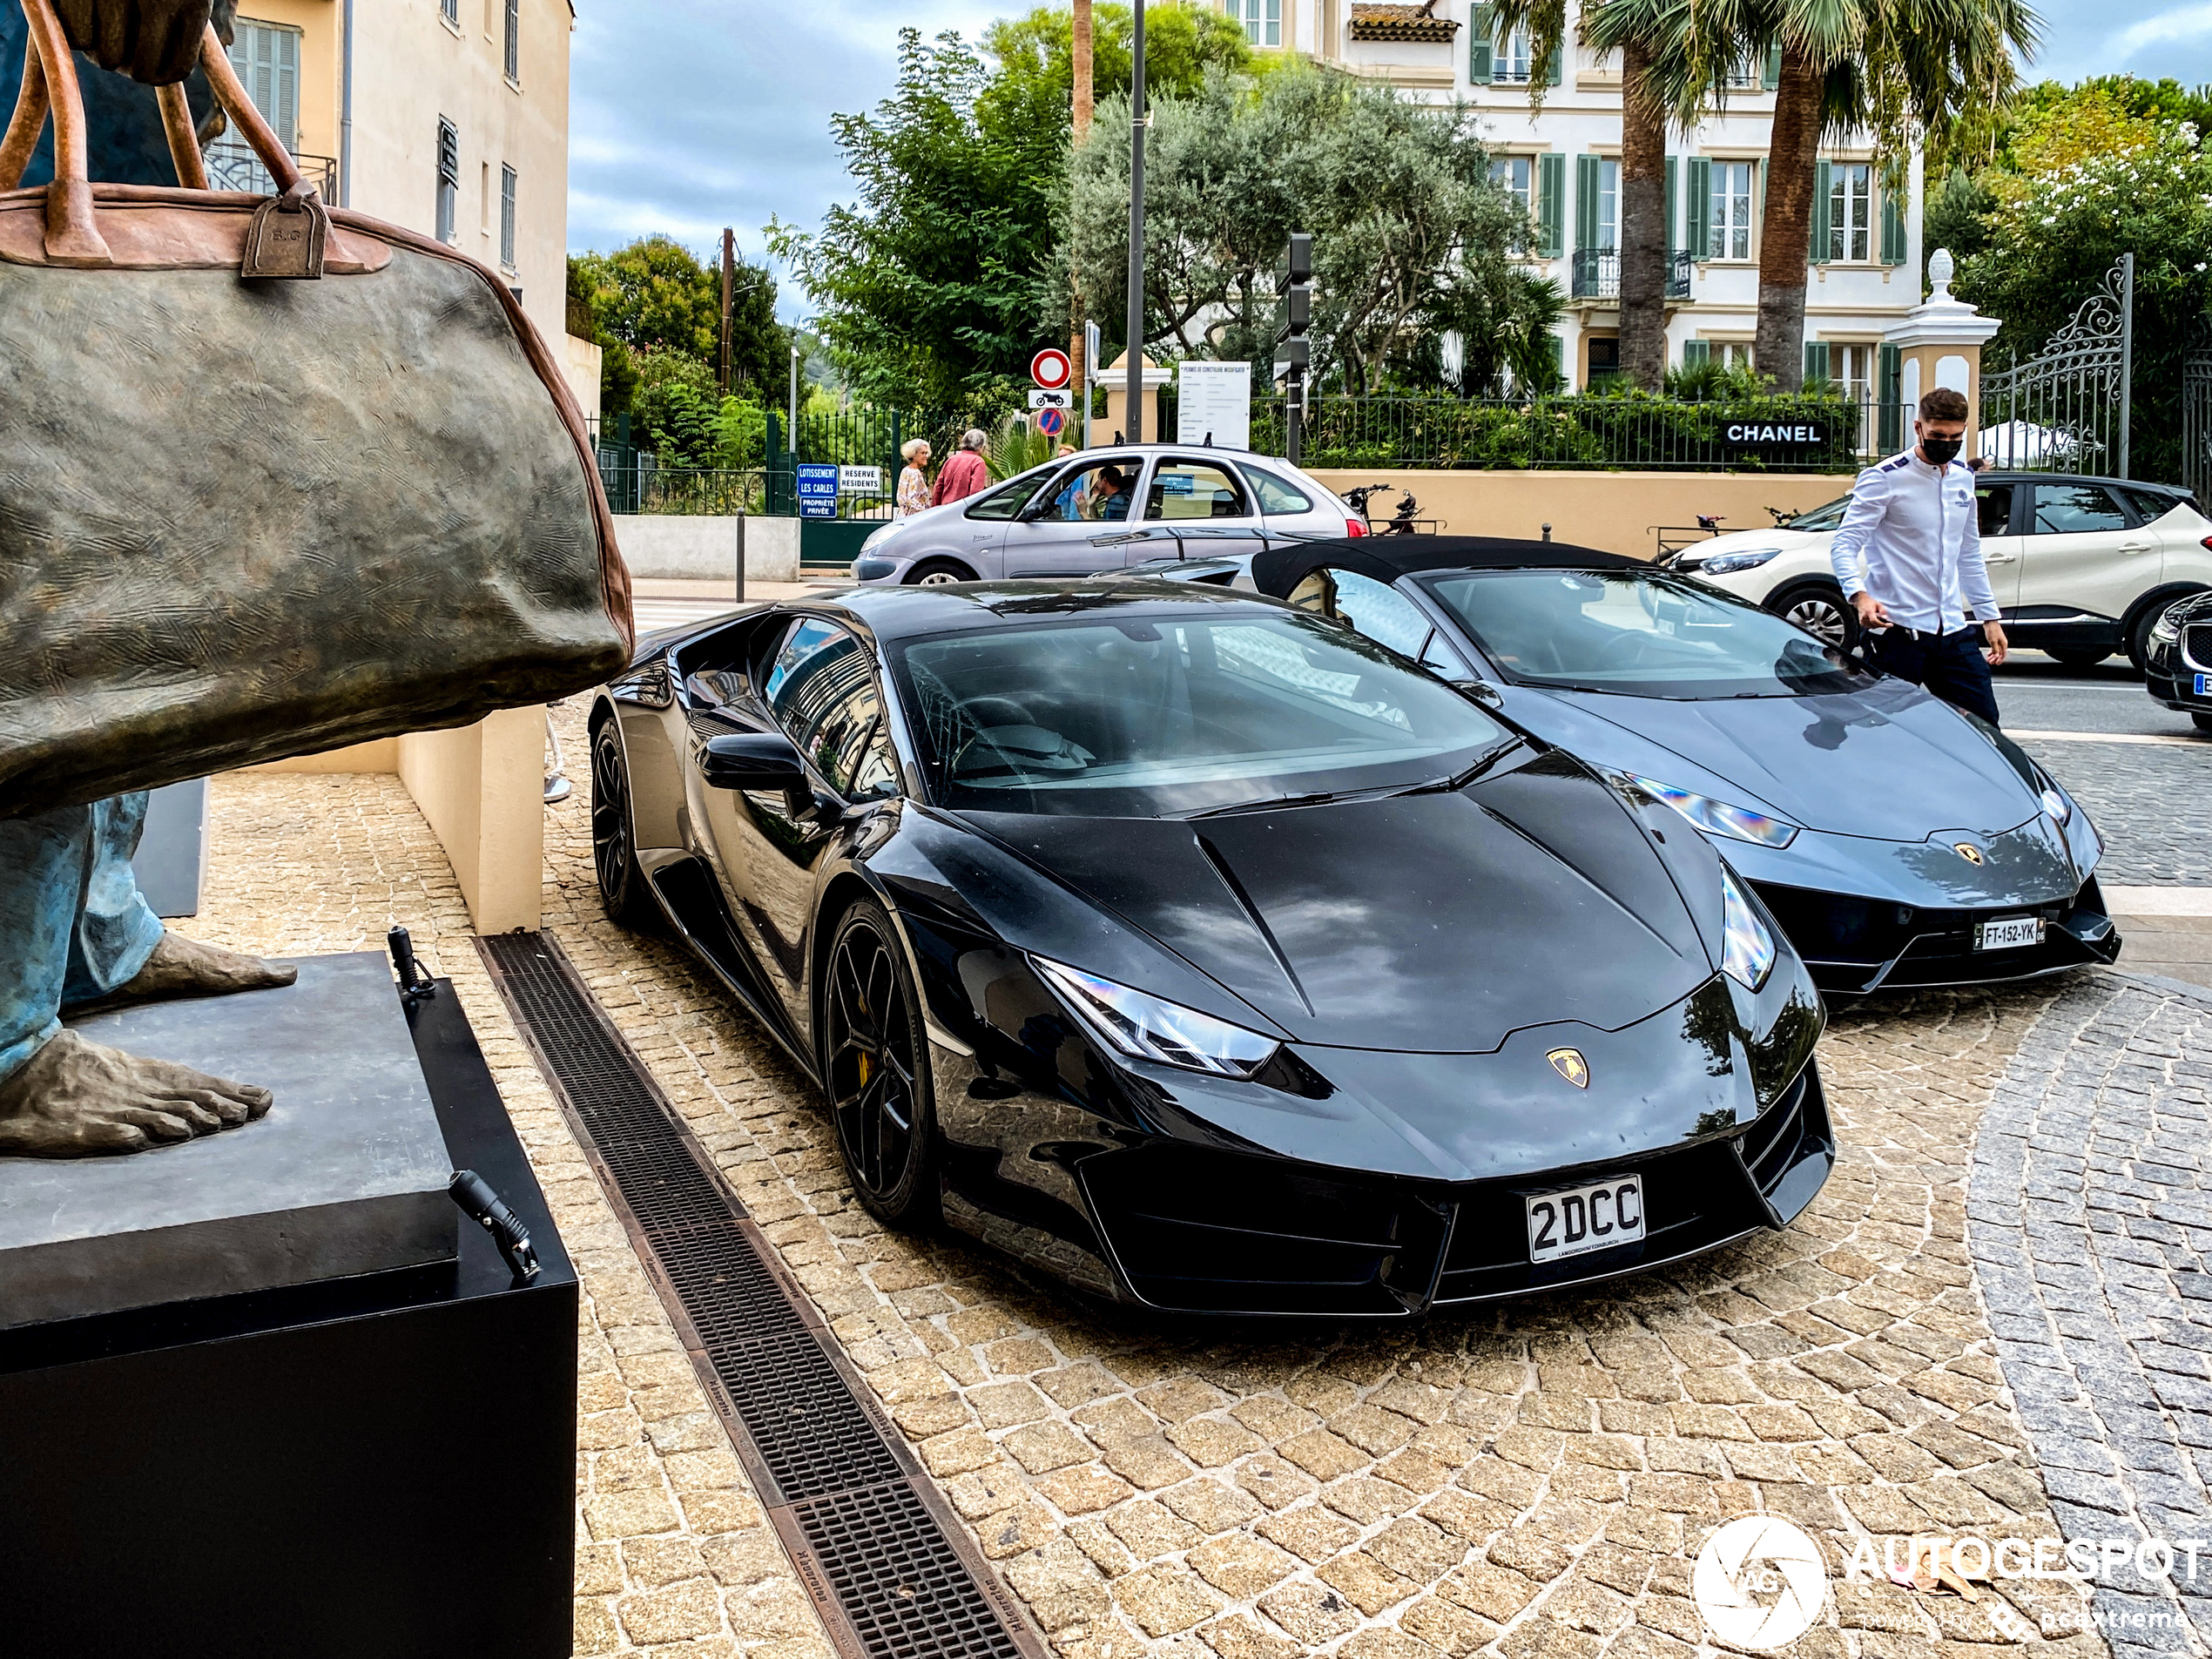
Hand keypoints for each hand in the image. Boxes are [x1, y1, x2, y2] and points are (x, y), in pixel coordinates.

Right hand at [49, 0, 224, 84]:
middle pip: (138, 69)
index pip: (175, 68)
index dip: (158, 73)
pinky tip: (83, 15)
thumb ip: (193, 13)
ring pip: (104, 57)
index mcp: (191, 1)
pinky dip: (76, 33)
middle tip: (119, 50)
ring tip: (101, 30)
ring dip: (100, 51)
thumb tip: (188, 59)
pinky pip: (76, 35)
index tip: (147, 67)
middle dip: (127, 66)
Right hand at [1853, 592, 1890, 629]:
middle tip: (1888, 623)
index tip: (1890, 625)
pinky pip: (1869, 627)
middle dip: (1882, 625)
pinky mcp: (1861, 623)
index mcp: (1869, 612)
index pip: (1875, 621)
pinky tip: (1876, 621)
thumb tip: (1885, 618)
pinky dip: (1874, 625)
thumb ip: (1882, 611)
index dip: (1882, 624)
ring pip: (1872, 627)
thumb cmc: (1870, 602)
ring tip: (1881, 620)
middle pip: (1874, 625)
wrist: (1860, 602)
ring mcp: (1862, 621)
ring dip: (1878, 625)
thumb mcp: (1878, 604)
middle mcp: (1864, 617)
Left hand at [1983, 620, 2007, 665]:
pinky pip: (1994, 648)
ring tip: (1989, 659)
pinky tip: (1989, 654)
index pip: (2003, 654)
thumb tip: (1996, 655)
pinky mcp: (1995, 640)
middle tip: (1991, 662)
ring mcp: (1999, 641)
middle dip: (1995, 659)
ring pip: (1997, 651)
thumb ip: (1995, 649)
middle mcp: (2002, 643)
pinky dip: (1992, 651)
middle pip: (2000, 653)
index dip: (2000, 660)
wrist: (1990, 623)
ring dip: (1993, 656)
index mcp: (2004, 644)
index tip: (1996, 663)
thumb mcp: (1993, 641)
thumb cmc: (1992, 630)